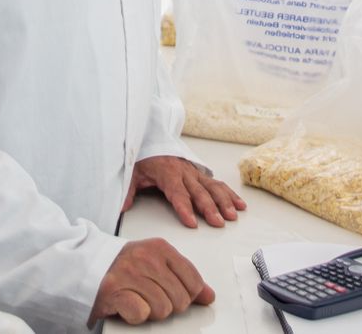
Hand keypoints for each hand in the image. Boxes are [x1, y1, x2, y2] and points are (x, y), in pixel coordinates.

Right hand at [89, 238, 212, 325]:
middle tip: (151, 296)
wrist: (89, 265)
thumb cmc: (126, 266)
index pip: (194, 281)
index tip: (173, 292)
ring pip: (163, 310)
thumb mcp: (158, 263)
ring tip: (139, 299)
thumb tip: (208, 296)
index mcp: (160, 248)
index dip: (187, 294)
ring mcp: (129, 274)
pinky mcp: (114, 291)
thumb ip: (184, 278)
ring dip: (151, 311)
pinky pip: (141, 314)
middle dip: (168, 304)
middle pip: (181, 300)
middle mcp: (146, 258)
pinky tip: (130, 305)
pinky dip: (136, 315)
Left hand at [123, 156, 245, 228]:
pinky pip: (217, 183)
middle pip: (198, 192)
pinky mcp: (201, 174)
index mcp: (167, 173)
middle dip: (209, 208)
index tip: (192, 223)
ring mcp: (195, 173)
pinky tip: (239, 205)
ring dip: (223, 201)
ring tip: (232, 216)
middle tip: (218, 222)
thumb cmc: (145, 158)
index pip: (177, 193)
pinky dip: (230, 194)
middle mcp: (184, 172)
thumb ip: (128, 189)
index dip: (184, 208)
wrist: (153, 138)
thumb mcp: (133, 171)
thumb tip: (122, 207)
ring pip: (212, 187)